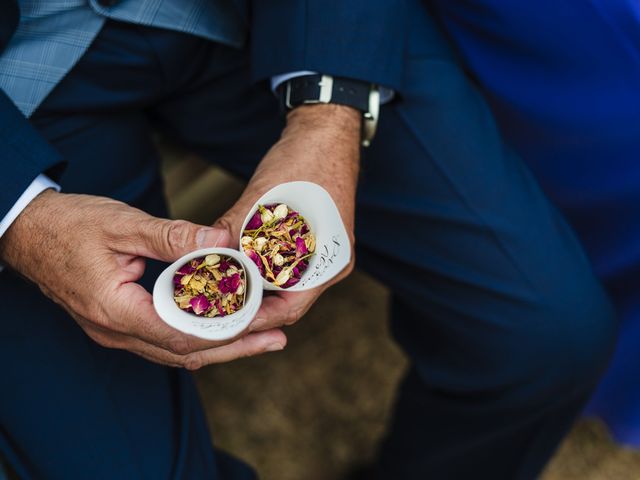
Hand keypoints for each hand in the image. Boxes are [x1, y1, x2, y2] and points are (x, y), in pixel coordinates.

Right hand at [0, 190, 286, 368]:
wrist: (28, 232)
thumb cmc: (70, 225)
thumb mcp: (122, 224)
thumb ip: (172, 236)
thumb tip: (221, 240)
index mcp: (115, 309)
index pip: (180, 333)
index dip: (225, 330)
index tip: (262, 321)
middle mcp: (116, 330)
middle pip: (185, 352)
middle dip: (235, 347)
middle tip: (276, 339)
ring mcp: (116, 331)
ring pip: (176, 352)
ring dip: (220, 347)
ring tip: (261, 339)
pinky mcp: (119, 323)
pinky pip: (165, 341)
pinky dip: (198, 338)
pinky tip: (222, 331)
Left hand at [215, 104, 360, 331]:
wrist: (327, 131)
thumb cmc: (302, 162)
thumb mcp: (263, 199)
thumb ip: (234, 232)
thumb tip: (203, 259)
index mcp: (328, 262)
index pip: (289, 309)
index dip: (254, 318)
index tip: (223, 320)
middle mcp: (330, 264)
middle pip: (287, 302)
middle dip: (251, 306)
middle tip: (215, 309)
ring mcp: (325, 253)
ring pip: (285, 285)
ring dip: (256, 287)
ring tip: (221, 289)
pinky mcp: (315, 241)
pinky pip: (288, 266)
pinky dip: (263, 268)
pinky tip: (238, 264)